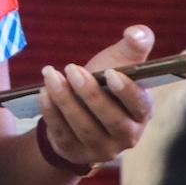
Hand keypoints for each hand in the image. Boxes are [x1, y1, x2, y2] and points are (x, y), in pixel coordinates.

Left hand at [38, 25, 154, 168]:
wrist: (78, 112)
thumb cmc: (105, 85)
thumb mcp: (119, 65)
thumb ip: (133, 47)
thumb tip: (138, 32)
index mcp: (142, 113)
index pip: (140, 106)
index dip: (127, 91)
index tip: (109, 73)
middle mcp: (127, 136)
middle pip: (111, 119)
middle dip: (90, 93)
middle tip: (71, 68)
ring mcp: (101, 149)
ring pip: (84, 127)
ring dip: (66, 100)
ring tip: (51, 75)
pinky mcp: (75, 152)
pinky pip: (63, 134)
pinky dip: (51, 113)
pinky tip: (43, 93)